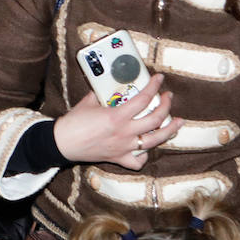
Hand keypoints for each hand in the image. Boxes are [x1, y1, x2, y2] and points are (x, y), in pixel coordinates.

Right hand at [52, 74, 180, 169]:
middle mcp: (125, 132)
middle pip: (156, 118)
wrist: (61, 143)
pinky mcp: (119, 158)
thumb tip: (110, 87)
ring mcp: (124, 147)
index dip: (154, 86)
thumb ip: (102, 94)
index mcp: (117, 116)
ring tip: (178, 123)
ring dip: (170, 130)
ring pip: (156, 140)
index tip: (159, 79)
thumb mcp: (88, 102)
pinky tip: (145, 148)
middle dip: (166, 105)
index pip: (143, 99)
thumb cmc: (72, 123)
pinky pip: (138, 161)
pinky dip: (144, 155)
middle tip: (168, 97)